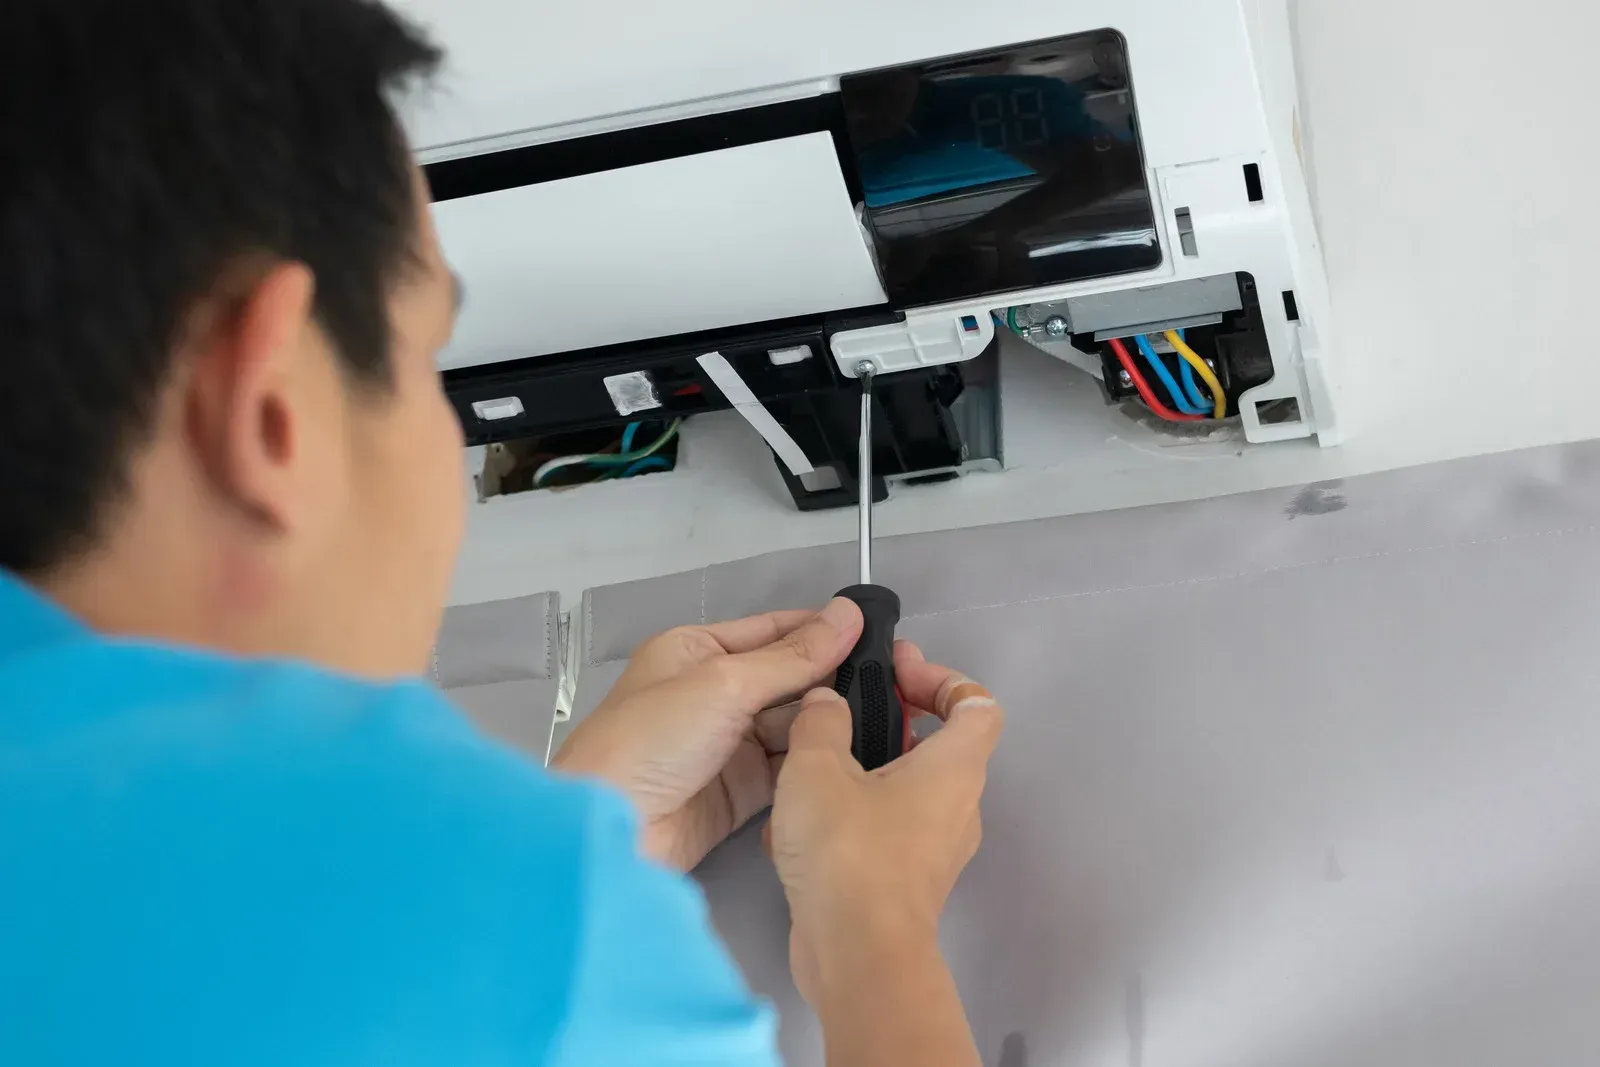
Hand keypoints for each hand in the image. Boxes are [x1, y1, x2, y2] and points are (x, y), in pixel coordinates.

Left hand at [551, 598, 863, 870]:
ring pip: (793, 723)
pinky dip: (817, 760)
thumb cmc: (655, 738)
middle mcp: (714, 692)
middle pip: (788, 678)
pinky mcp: (742, 790)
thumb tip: (849, 613)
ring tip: (893, 719)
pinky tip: (862, 755)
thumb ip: (792, 656)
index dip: (823, 631)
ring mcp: (729, 743)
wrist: (614, 830)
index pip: (773, 631)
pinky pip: (789, 766)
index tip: (883, 633)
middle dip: (835, 679)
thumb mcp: (724, 684)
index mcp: (697, 650)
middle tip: (900, 681)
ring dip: (831, 721)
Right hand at [768, 643, 1002, 1008]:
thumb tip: (827, 704)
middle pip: (940, 747)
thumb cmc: (849, 850)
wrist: (856, 955)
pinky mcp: (908, 886)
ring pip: (906, 792)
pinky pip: (885, 834)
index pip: (978, 704)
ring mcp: (936, 852)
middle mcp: (958, 807)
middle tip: (844, 709)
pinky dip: (850, 819)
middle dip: (892, 722)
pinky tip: (797, 826)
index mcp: (955, 767)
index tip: (896, 671)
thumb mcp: (817, 767)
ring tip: (808, 767)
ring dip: (862, 773)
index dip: (942, 678)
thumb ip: (822, 722)